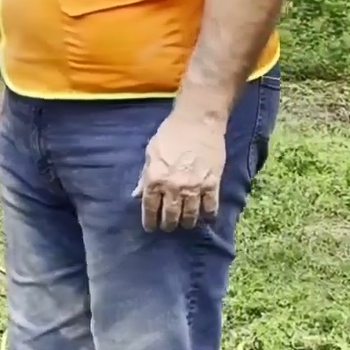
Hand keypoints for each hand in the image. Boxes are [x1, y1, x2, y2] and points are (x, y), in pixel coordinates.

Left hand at [134, 109, 226, 230]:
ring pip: (190, 215)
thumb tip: (137, 194)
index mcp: (154, 178)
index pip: (149, 207)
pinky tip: (206, 217)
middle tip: (168, 227)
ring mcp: (194, 187)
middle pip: (170, 215)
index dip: (149, 221)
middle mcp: (173, 187)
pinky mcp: (212, 184)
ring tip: (185, 224)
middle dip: (168, 225)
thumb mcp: (151, 153)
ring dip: (186, 223)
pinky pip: (211, 207)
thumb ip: (144, 176)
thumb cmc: (170, 134)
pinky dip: (208, 215)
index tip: (150, 227)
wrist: (198, 122)